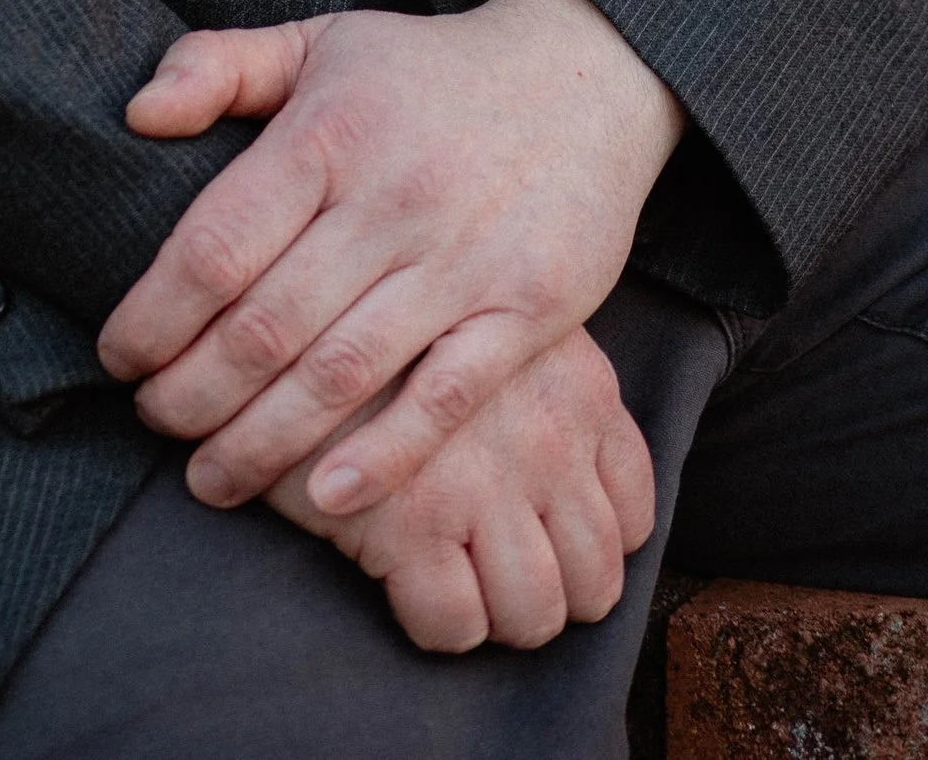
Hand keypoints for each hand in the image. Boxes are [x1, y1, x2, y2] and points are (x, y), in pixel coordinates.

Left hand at [100, 0, 682, 513]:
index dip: (154, 315)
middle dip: (191, 393)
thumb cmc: (425, 74)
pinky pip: (443, 399)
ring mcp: (464, 258)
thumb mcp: (320, 41)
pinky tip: (323, 498)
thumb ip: (217, 64)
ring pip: (341, 375)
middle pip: (265, 325)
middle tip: (153, 423)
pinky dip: (381, 458)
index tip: (118, 356)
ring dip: (261, 443)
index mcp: (330, 131)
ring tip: (210, 477)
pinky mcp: (527, 309)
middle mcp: (392, 196)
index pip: (216, 244)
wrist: (583, 76)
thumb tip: (135, 115)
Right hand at [265, 328, 655, 653]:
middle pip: (593, 580)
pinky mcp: (411, 525)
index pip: (632, 515)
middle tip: (502, 578)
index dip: (591, 547)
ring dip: (498, 616)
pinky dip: (438, 622)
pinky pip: (454, 624)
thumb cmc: (398, 310)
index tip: (548, 545)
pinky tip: (408, 582)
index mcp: (581, 389)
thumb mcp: (498, 316)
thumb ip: (542, 380)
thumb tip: (567, 462)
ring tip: (460, 588)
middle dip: (551, 594)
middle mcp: (549, 444)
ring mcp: (484, 488)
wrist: (295, 303)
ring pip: (533, 613)